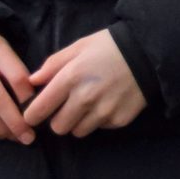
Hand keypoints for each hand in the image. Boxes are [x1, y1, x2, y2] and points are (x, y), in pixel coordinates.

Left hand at [25, 30, 146, 137]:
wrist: (147, 54)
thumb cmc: (108, 47)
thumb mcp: (78, 47)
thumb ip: (53, 64)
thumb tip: (32, 81)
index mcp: (70, 78)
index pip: (40, 109)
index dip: (32, 116)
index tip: (32, 116)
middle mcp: (85, 99)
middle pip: (58, 127)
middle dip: (58, 120)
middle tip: (65, 109)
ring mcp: (103, 112)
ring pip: (78, 132)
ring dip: (78, 122)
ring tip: (87, 106)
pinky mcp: (119, 120)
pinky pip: (100, 128)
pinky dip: (99, 120)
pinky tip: (106, 104)